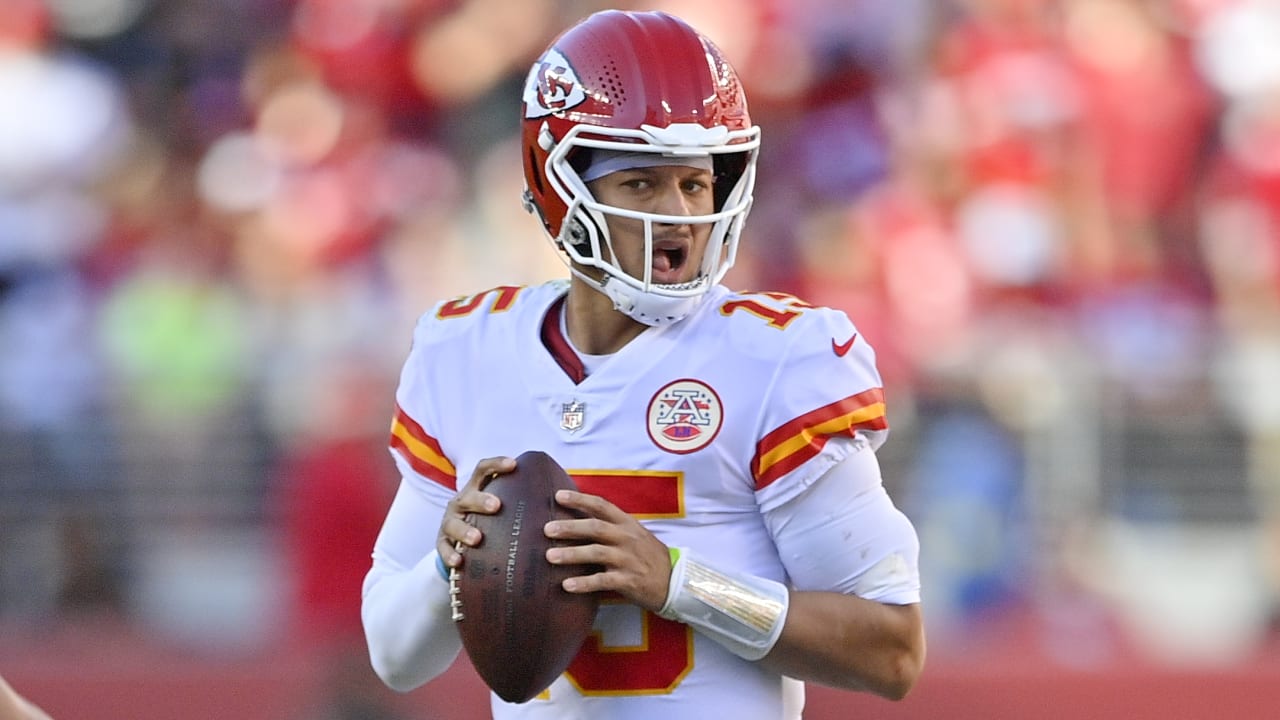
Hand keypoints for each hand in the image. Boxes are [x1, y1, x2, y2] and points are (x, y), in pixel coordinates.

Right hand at [437, 456, 515, 568]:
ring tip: (478, 538)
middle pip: (468, 496)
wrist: (464, 547)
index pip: (483, 470)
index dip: (496, 464)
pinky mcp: (442, 543)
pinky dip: (450, 554)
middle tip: (497, 506)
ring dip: (464, 530)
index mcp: (477, 489)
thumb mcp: (505, 509)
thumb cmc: (494, 523)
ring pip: (453, 523)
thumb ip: (526, 501)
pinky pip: (443, 548)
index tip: (514, 464)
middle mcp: (461, 502)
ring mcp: (449, 522)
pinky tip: (460, 562)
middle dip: (481, 499)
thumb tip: (566, 494)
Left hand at [543, 490, 672, 612]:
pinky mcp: (628, 581)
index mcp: (627, 523)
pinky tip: (567, 585)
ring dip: (571, 554)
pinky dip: (583, 583)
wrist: (674, 581)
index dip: (580, 499)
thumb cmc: (648, 556)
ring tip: (549, 557)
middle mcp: (626, 538)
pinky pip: (602, 581)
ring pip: (596, 553)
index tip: (558, 495)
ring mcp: (628, 559)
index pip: (602, 506)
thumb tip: (577, 521)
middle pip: (595, 528)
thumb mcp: (634, 535)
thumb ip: (611, 527)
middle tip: (547, 529)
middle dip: (570, 527)